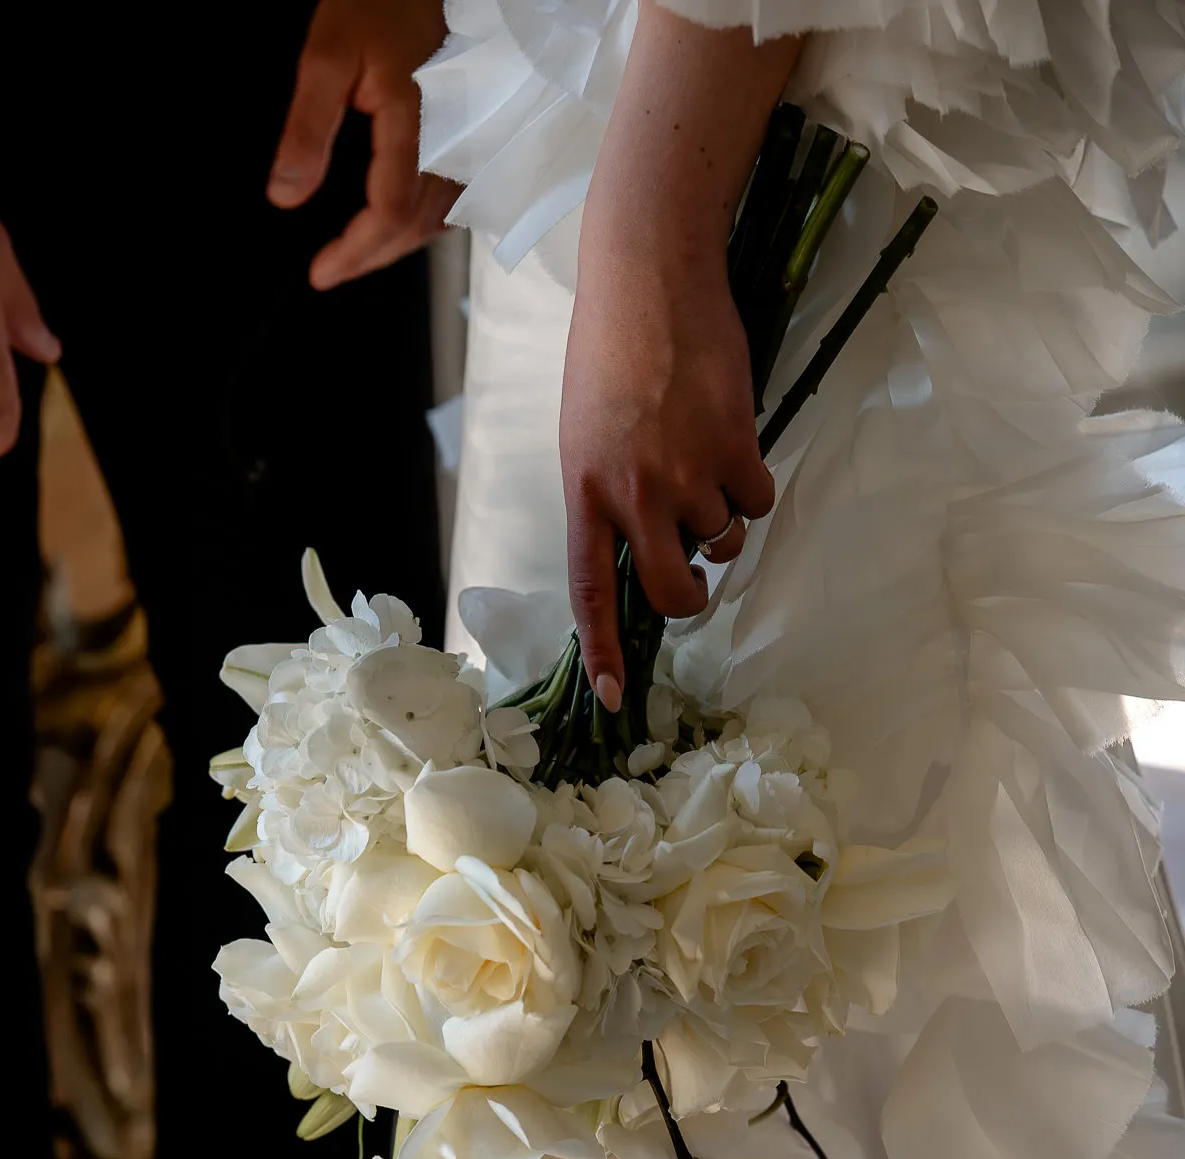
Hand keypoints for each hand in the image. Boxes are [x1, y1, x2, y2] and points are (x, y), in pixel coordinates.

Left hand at [269, 0, 458, 288]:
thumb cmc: (380, 4)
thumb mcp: (328, 56)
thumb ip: (307, 129)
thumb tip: (285, 195)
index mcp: (415, 125)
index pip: (389, 212)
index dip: (356, 250)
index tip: (321, 272)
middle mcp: (452, 142)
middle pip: (416, 226)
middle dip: (372, 257)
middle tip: (332, 271)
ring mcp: (470, 142)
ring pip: (439, 219)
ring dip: (399, 245)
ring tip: (360, 254)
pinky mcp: (475, 137)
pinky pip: (456, 199)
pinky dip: (425, 223)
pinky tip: (400, 225)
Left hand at [561, 257, 771, 706]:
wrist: (650, 277)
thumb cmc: (611, 348)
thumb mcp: (587, 432)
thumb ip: (610, 495)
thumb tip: (648, 547)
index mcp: (585, 491)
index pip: (590, 590)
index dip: (603, 649)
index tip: (612, 698)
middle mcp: (632, 494)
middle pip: (669, 590)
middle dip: (689, 594)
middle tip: (696, 574)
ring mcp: (685, 474)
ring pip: (721, 541)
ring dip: (722, 516)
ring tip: (704, 456)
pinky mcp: (734, 448)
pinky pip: (756, 502)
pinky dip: (752, 482)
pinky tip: (732, 438)